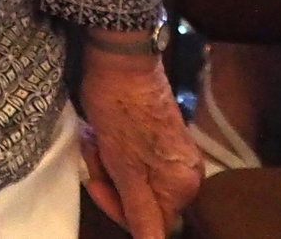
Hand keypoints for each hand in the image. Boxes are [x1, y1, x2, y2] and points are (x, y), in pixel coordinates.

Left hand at [78, 46, 202, 238]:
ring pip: (135, 179)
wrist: (120, 58)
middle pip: (142, 201)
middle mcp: (186, 172)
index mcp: (183, 185)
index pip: (152, 224)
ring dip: (109, 166)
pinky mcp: (159, 136)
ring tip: (96, 139)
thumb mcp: (124, 168)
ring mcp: (173, 153)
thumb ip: (140, 212)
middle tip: (94, 155)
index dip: (117, 208)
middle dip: (111, 183)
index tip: (95, 182)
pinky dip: (114, 152)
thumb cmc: (119, 111)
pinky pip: (135, 160)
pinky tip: (101, 134)